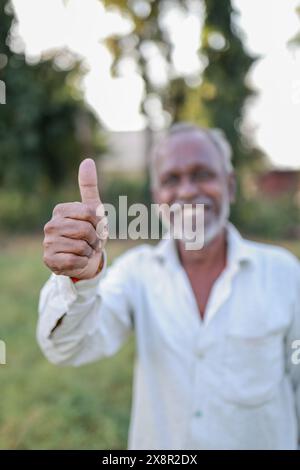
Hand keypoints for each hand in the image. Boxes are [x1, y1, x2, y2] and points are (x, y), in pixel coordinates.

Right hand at [43, 158, 107, 279]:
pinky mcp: (49, 260)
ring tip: (84, 251)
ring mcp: (48, 243)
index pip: (90, 213)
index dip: (100, 223)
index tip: (96, 226)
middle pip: (86, 230)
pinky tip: (77, 260)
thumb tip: (87, 161)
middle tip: (91, 242)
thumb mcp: (93, 209)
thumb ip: (89, 186)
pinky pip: (75, 261)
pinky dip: (82, 262)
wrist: (84, 258)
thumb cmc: (90, 232)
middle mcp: (50, 225)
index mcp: (60, 210)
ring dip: (89, 251)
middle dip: (95, 238)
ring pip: (81, 246)